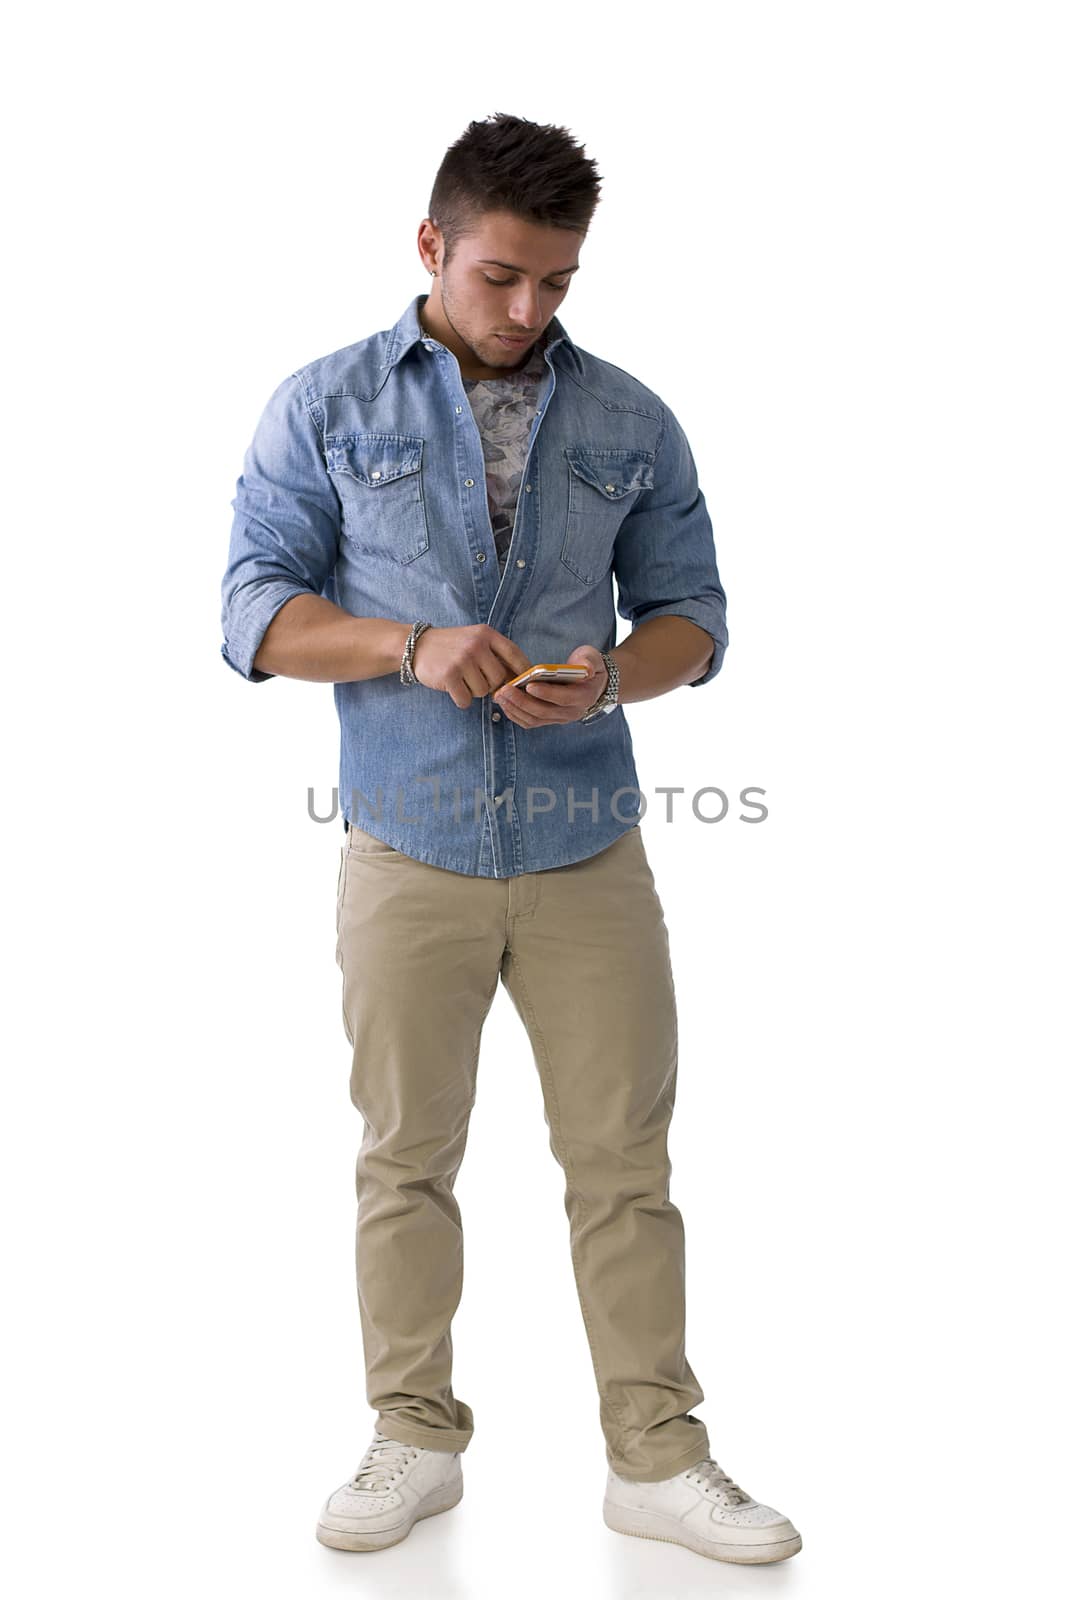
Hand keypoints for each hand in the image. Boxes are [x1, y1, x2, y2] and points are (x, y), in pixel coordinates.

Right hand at [412, 624, 532, 707]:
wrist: (416, 646)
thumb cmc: (451, 646)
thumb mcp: (474, 639)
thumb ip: (495, 654)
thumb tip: (520, 679)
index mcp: (486, 634)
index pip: (514, 654)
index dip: (523, 671)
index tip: (524, 683)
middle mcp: (476, 645)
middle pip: (499, 679)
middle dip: (490, 684)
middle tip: (475, 679)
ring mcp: (462, 660)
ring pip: (483, 691)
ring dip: (473, 691)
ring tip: (461, 679)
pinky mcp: (449, 675)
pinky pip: (466, 700)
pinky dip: (461, 699)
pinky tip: (453, 687)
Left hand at [491, 645, 606, 729]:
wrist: (590, 683)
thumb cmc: (587, 667)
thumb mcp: (592, 658)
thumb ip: (589, 662)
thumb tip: (587, 669)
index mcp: (584, 697)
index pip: (563, 698)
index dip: (546, 693)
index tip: (529, 685)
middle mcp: (572, 712)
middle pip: (544, 711)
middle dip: (522, 701)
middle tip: (505, 689)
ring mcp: (559, 718)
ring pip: (534, 719)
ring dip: (515, 708)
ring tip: (500, 695)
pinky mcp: (549, 720)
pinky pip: (530, 722)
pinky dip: (515, 714)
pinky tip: (504, 703)